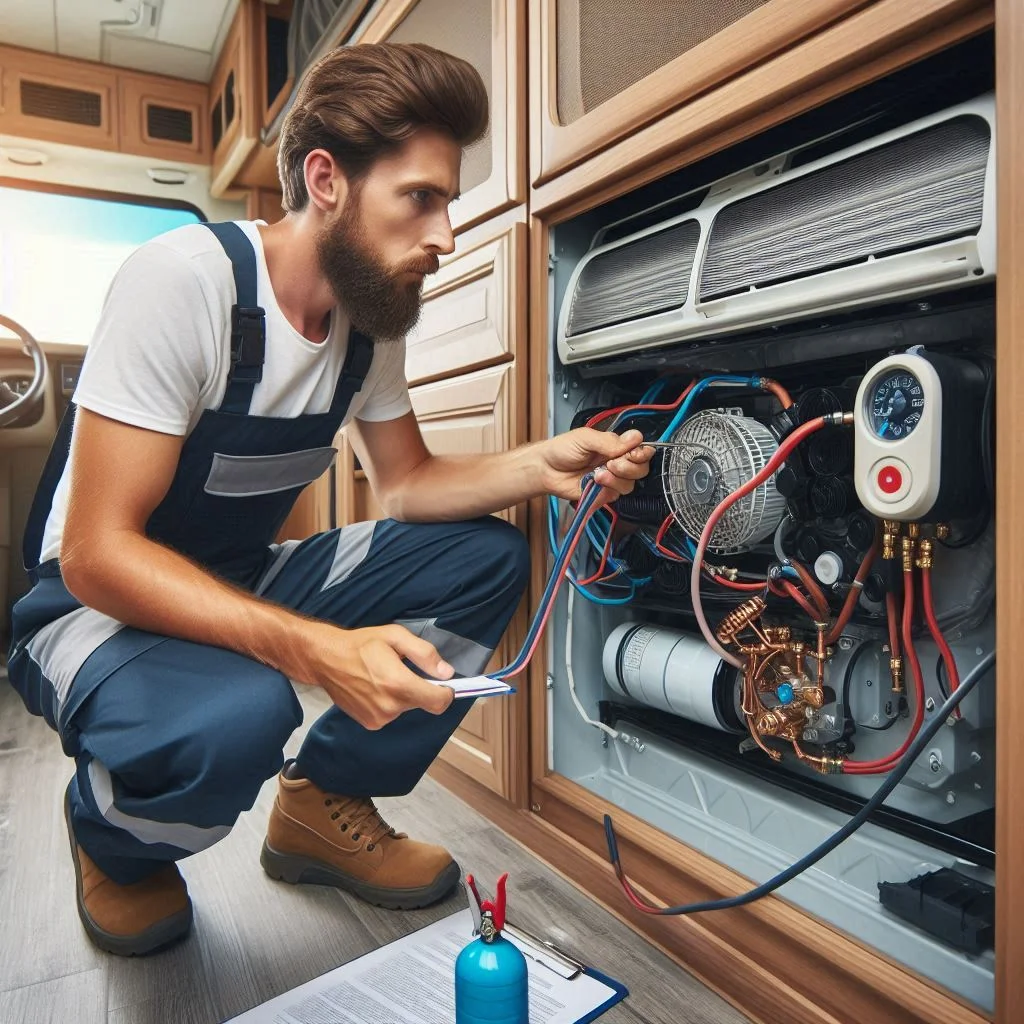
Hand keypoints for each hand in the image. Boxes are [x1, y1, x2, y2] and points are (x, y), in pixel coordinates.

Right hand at [294, 622, 455, 729]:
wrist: (325, 659)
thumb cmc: (361, 644)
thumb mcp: (395, 636)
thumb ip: (424, 654)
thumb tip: (446, 672)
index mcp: (398, 684)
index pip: (438, 702)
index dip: (447, 693)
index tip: (445, 684)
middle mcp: (390, 706)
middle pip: (422, 703)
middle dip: (420, 688)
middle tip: (403, 669)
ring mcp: (379, 718)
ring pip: (406, 708)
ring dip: (403, 695)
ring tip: (384, 676)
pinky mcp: (370, 723)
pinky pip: (392, 714)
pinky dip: (390, 702)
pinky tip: (375, 687)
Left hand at [540, 427, 654, 505]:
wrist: (546, 469)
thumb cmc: (562, 450)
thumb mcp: (586, 438)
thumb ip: (610, 441)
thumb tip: (635, 437)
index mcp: (616, 447)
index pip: (642, 451)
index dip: (642, 453)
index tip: (633, 453)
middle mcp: (617, 463)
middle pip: (641, 470)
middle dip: (629, 467)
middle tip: (612, 463)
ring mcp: (611, 480)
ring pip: (630, 485)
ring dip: (616, 479)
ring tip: (598, 473)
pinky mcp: (603, 494)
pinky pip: (615, 496)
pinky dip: (606, 489)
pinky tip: (593, 482)